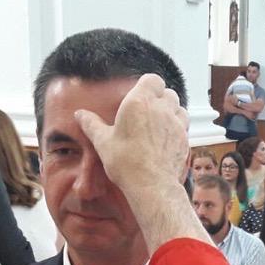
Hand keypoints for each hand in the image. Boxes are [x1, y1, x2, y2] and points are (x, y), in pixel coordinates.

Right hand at [74, 74, 188, 194]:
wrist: (151, 185)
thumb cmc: (127, 162)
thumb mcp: (103, 142)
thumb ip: (92, 124)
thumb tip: (80, 115)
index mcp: (140, 102)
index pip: (152, 79)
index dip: (147, 85)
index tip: (139, 94)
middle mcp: (161, 108)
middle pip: (168, 92)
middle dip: (159, 98)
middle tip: (147, 111)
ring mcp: (176, 124)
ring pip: (179, 107)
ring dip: (171, 111)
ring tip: (158, 123)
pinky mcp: (184, 139)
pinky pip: (184, 126)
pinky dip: (177, 127)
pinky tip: (165, 138)